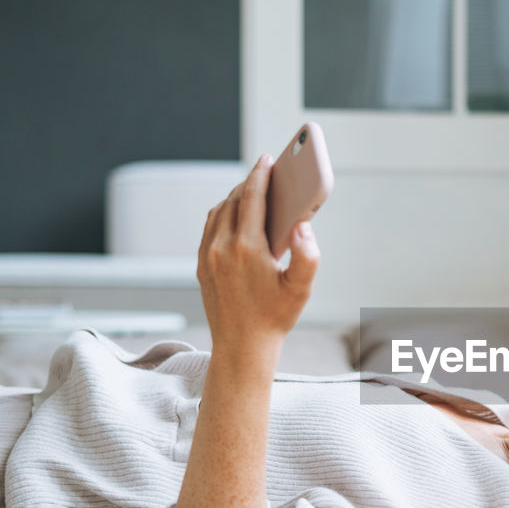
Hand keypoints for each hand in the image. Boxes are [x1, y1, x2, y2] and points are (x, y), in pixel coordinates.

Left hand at [197, 155, 320, 351]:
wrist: (242, 348)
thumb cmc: (275, 318)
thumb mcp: (301, 289)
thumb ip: (308, 255)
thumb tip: (303, 225)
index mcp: (246, 247)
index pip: (251, 197)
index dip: (261, 174)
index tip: (267, 159)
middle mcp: (221, 248)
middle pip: (233, 200)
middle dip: (249, 184)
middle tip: (266, 174)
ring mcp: (207, 257)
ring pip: (218, 212)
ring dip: (234, 198)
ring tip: (252, 193)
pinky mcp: (200, 266)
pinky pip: (209, 228)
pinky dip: (222, 215)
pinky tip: (236, 217)